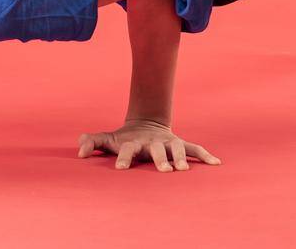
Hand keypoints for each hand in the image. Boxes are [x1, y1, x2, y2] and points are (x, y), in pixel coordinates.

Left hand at [77, 119, 221, 171]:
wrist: (146, 123)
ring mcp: (168, 142)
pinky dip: (205, 155)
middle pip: (157, 150)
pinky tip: (216, 164)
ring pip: (178, 148)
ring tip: (185, 170)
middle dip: (161, 159)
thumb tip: (80, 152)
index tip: (120, 169)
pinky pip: (195, 148)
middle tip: (164, 171)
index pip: (128, 149)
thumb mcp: (107, 139)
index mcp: (134, 142)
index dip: (123, 158)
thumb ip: (92, 142)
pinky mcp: (180, 144)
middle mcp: (153, 142)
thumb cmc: (124, 138)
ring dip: (182, 158)